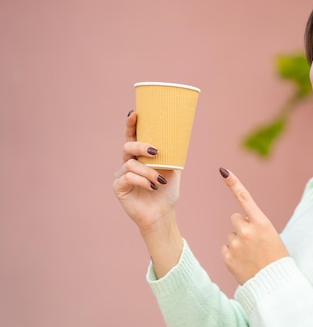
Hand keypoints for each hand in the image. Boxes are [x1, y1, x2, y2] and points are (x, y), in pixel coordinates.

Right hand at [112, 111, 180, 233]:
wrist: (163, 213)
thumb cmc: (167, 190)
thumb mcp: (173, 168)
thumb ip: (172, 154)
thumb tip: (179, 135)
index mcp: (140, 156)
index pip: (133, 137)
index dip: (131, 124)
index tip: (135, 113)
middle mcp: (128, 163)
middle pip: (128, 147)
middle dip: (141, 146)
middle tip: (155, 151)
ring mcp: (121, 175)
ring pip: (131, 165)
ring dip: (148, 172)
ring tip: (160, 181)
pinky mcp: (118, 187)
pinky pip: (127, 178)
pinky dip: (142, 181)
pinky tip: (152, 187)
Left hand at [219, 168, 288, 284]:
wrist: (275, 285)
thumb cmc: (277, 259)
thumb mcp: (272, 236)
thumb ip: (255, 225)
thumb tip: (238, 219)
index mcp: (262, 223)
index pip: (245, 198)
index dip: (233, 183)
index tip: (223, 170)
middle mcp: (247, 231)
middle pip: (235, 218)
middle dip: (241, 226)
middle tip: (254, 242)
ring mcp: (236, 244)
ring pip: (230, 234)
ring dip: (238, 242)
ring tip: (251, 255)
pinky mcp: (227, 257)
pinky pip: (225, 248)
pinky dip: (232, 254)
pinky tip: (243, 262)